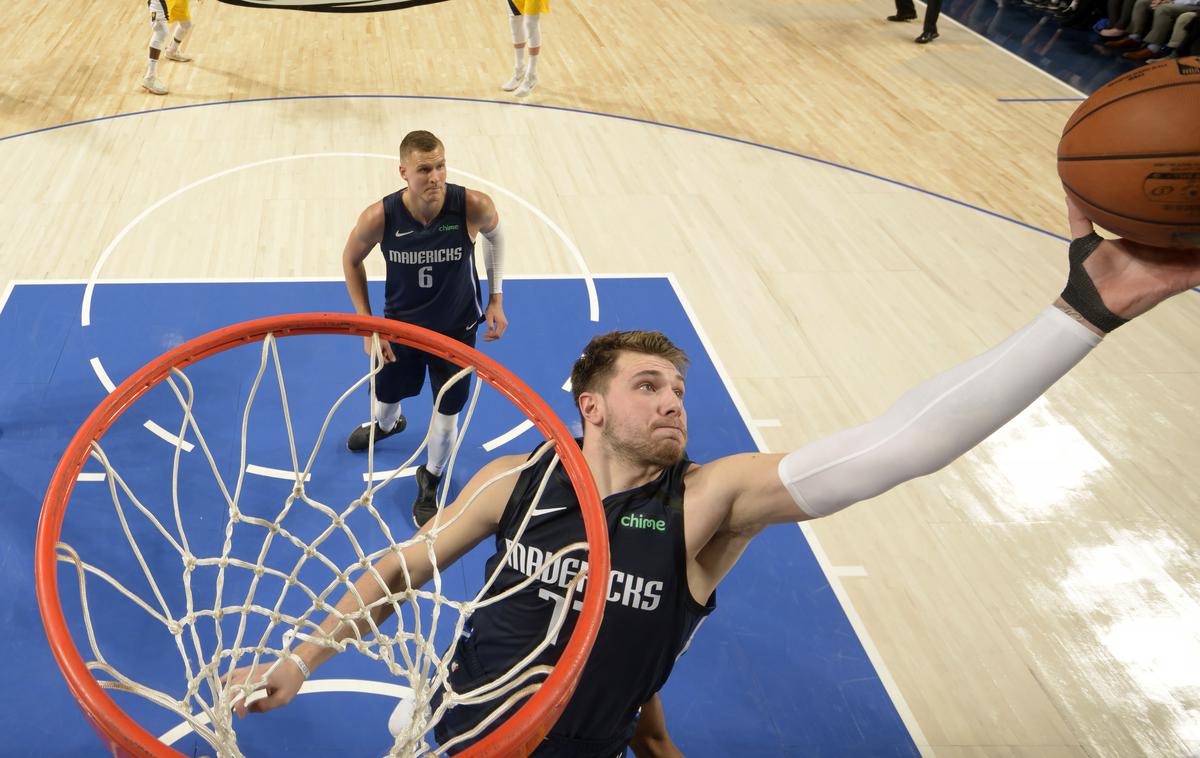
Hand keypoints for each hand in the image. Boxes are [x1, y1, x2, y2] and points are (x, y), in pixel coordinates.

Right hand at [223, 657, 305, 717]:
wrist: (297, 663)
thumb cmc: (292, 681)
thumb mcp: (282, 698)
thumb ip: (264, 705)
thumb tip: (248, 709)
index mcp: (259, 679)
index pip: (242, 693)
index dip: (239, 706)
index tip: (241, 716)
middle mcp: (251, 673)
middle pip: (233, 686)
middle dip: (228, 700)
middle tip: (228, 713)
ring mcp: (250, 669)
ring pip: (232, 678)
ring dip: (226, 691)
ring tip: (224, 703)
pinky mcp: (252, 668)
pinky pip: (235, 673)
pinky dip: (227, 680)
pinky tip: (223, 686)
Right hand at [364, 335, 395, 362]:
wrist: (371, 330)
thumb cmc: (379, 337)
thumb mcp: (386, 345)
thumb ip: (390, 353)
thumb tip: (394, 360)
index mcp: (375, 355)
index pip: (383, 361)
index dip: (387, 358)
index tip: (389, 353)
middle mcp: (370, 355)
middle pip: (379, 358)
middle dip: (384, 354)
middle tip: (385, 348)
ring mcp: (367, 351)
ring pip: (376, 355)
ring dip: (380, 352)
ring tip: (382, 344)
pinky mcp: (366, 348)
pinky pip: (372, 352)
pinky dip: (376, 349)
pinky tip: (378, 344)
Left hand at [482, 298, 507, 341]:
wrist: (495, 303)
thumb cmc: (491, 309)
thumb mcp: (488, 317)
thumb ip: (490, 325)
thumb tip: (490, 332)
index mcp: (502, 324)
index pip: (497, 334)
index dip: (490, 336)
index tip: (484, 335)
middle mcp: (505, 325)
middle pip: (499, 336)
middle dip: (491, 338)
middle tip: (484, 338)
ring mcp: (504, 325)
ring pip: (499, 335)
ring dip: (492, 336)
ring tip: (485, 336)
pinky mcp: (503, 324)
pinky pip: (499, 331)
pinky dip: (494, 333)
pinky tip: (488, 333)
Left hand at [1063, 195, 1199, 325]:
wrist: (1092, 302)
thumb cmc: (1088, 272)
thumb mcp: (1084, 241)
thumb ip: (1080, 217)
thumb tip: (1071, 193)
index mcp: (1144, 239)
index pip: (1165, 220)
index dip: (1176, 206)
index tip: (1187, 187)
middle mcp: (1162, 250)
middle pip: (1188, 232)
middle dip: (1197, 218)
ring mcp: (1174, 264)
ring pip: (1199, 248)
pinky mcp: (1180, 279)